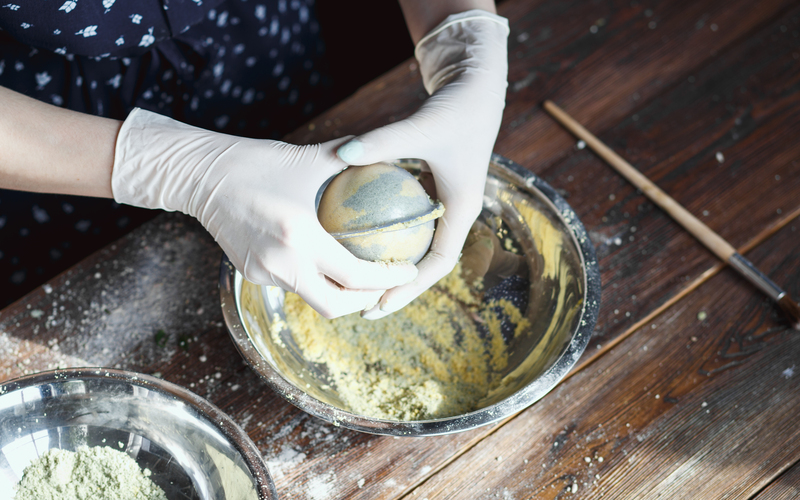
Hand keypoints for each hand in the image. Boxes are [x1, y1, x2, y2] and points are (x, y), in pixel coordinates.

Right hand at [112, 108, 417, 317]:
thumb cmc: (256, 161)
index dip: (387, 279)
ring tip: (362, 276)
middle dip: (366, 302)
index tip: (408, 272)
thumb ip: (352, 159)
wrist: (200, 175)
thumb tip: (389, 153)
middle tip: (386, 285)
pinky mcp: (250, 273)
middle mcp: (282, 263)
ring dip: (339, 292)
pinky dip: (313, 279)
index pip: (355, 276)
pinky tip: (325, 263)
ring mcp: (263, 272)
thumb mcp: (310, 158)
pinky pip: (291, 284)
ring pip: (312, 297)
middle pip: (335, 305)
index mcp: (300, 236)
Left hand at [336, 10, 508, 318]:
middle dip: (397, 287)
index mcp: (462, 209)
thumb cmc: (455, 107)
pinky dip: (385, 230)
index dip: (410, 288)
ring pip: (415, 243)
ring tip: (354, 280)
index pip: (437, 263)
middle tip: (361, 305)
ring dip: (390, 263)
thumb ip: (382, 141)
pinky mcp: (430, 186)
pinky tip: (352, 234)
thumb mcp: (420, 126)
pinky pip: (406, 218)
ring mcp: (442, 200)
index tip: (379, 303)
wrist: (475, 84)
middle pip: (425, 262)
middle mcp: (453, 211)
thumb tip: (340, 154)